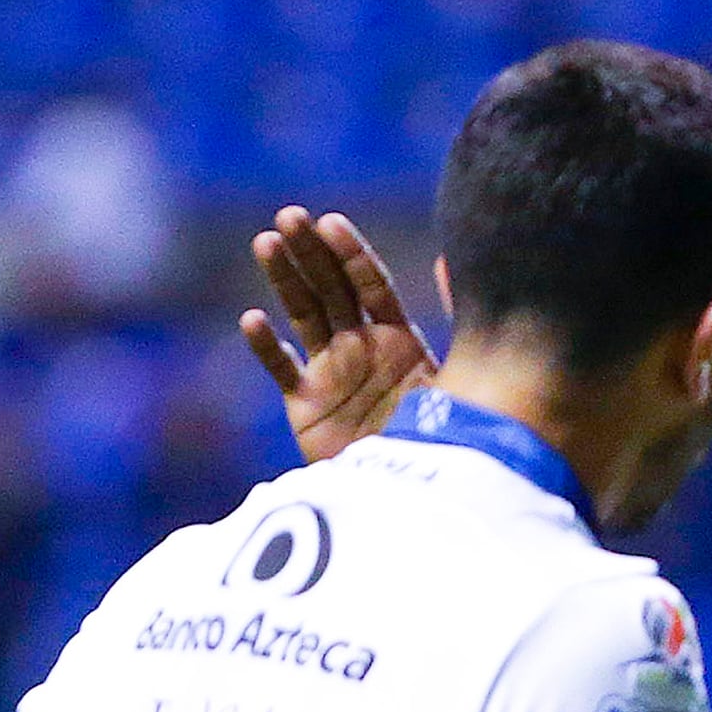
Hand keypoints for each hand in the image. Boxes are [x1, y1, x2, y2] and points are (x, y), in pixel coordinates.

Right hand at [240, 206, 434, 462]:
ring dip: (285, 280)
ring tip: (266, 242)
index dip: (350, 253)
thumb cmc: (450, 439)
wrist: (423, 496)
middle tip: (290, 215)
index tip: (330, 221)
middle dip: (312, 252)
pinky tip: (253, 320)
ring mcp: (332, 374)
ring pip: (304, 315)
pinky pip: (282, 370)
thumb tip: (454, 257)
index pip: (370, 284)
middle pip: (332, 289)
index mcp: (399, 337)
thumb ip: (456, 315)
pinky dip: (266, 347)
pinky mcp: (307, 407)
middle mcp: (362, 347)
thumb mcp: (459, 373)